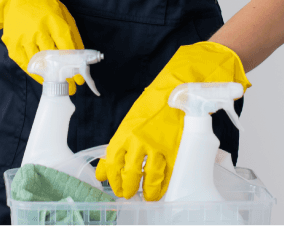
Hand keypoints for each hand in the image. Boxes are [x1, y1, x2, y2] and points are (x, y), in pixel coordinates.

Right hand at [0, 0, 84, 93]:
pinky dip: (34, 73)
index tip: (79, 78)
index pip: (66, 46)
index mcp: (53, 20)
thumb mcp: (63, 14)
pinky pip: (24, 63)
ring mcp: (23, 37)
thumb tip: (81, 56)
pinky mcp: (12, 43)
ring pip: (37, 63)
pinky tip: (42, 77)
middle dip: (62, 75)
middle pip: (52, 57)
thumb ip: (72, 34)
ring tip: (56, 85)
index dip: (73, 64)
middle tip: (70, 88)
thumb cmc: (43, 6)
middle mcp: (38, 29)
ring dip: (48, 77)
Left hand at [95, 41, 249, 199]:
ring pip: (149, 179)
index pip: (112, 161)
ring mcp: (158, 147)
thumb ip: (118, 145)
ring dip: (146, 191)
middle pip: (129, 174)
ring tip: (145, 195)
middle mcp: (139, 141)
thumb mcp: (131, 121)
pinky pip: (168, 175)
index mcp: (125, 132)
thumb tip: (104, 168)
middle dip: (127, 188)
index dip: (110, 177)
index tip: (110, 183)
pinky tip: (161, 190)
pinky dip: (163, 186)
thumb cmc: (155, 104)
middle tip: (127, 193)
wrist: (179, 88)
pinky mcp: (176, 150)